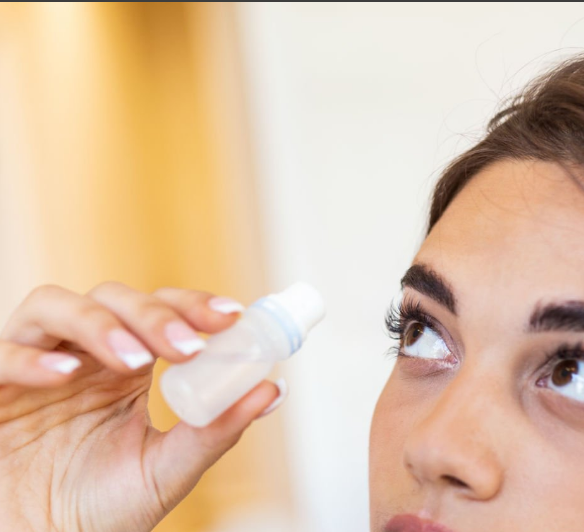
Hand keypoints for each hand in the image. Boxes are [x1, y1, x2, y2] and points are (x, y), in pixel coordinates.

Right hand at [0, 282, 281, 531]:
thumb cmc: (102, 510)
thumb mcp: (168, 471)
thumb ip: (216, 430)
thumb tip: (273, 390)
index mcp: (126, 366)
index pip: (161, 311)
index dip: (193, 305)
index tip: (231, 317)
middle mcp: (82, 355)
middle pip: (112, 298)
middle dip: (154, 314)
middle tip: (188, 346)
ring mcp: (34, 367)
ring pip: (54, 305)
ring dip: (99, 325)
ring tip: (134, 362)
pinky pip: (1, 353)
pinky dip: (30, 358)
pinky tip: (64, 377)